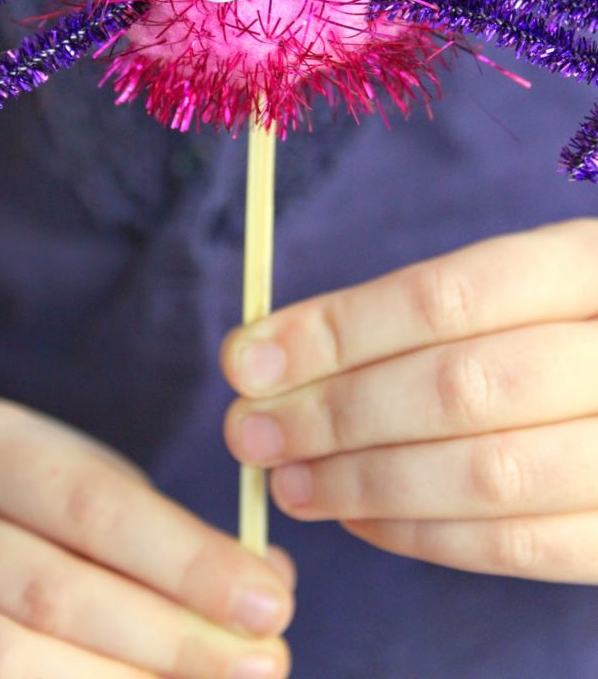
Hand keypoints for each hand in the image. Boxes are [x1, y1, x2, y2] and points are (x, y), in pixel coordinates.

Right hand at [0, 397, 293, 677]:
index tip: (270, 601)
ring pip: (2, 658)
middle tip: (264, 662)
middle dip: (171, 636)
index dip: (186, 560)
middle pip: (53, 590)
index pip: (93, 504)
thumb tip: (270, 579)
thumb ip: (165, 530)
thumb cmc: (31, 506)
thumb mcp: (87, 485)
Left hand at [222, 219, 597, 583]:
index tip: (248, 360)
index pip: (445, 296)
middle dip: (335, 413)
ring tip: (290, 482)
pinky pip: (521, 546)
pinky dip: (425, 536)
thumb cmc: (563, 327)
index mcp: (590, 264)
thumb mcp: (522, 285)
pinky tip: (358, 517)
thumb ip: (421, 312)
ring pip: (488, 473)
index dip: (336, 331)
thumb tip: (273, 355)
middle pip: (459, 386)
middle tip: (250, 432)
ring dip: (365, 482)